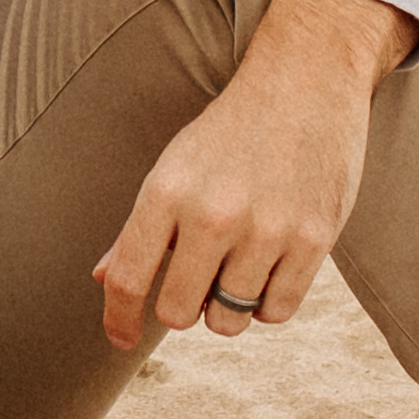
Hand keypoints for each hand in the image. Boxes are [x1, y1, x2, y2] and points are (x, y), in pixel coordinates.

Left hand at [92, 0, 404, 350]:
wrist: (306, 79)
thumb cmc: (231, 130)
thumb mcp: (175, 167)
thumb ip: (140, 229)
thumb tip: (105, 281)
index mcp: (166, 192)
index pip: (128, 280)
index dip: (118, 320)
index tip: (121, 339)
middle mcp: (212, 214)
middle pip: (177, 313)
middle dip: (182, 306)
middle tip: (198, 280)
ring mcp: (266, 229)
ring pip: (229, 320)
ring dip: (228, 306)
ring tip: (238, 267)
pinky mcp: (313, 239)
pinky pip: (277, 313)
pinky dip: (268, 303)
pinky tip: (269, 270)